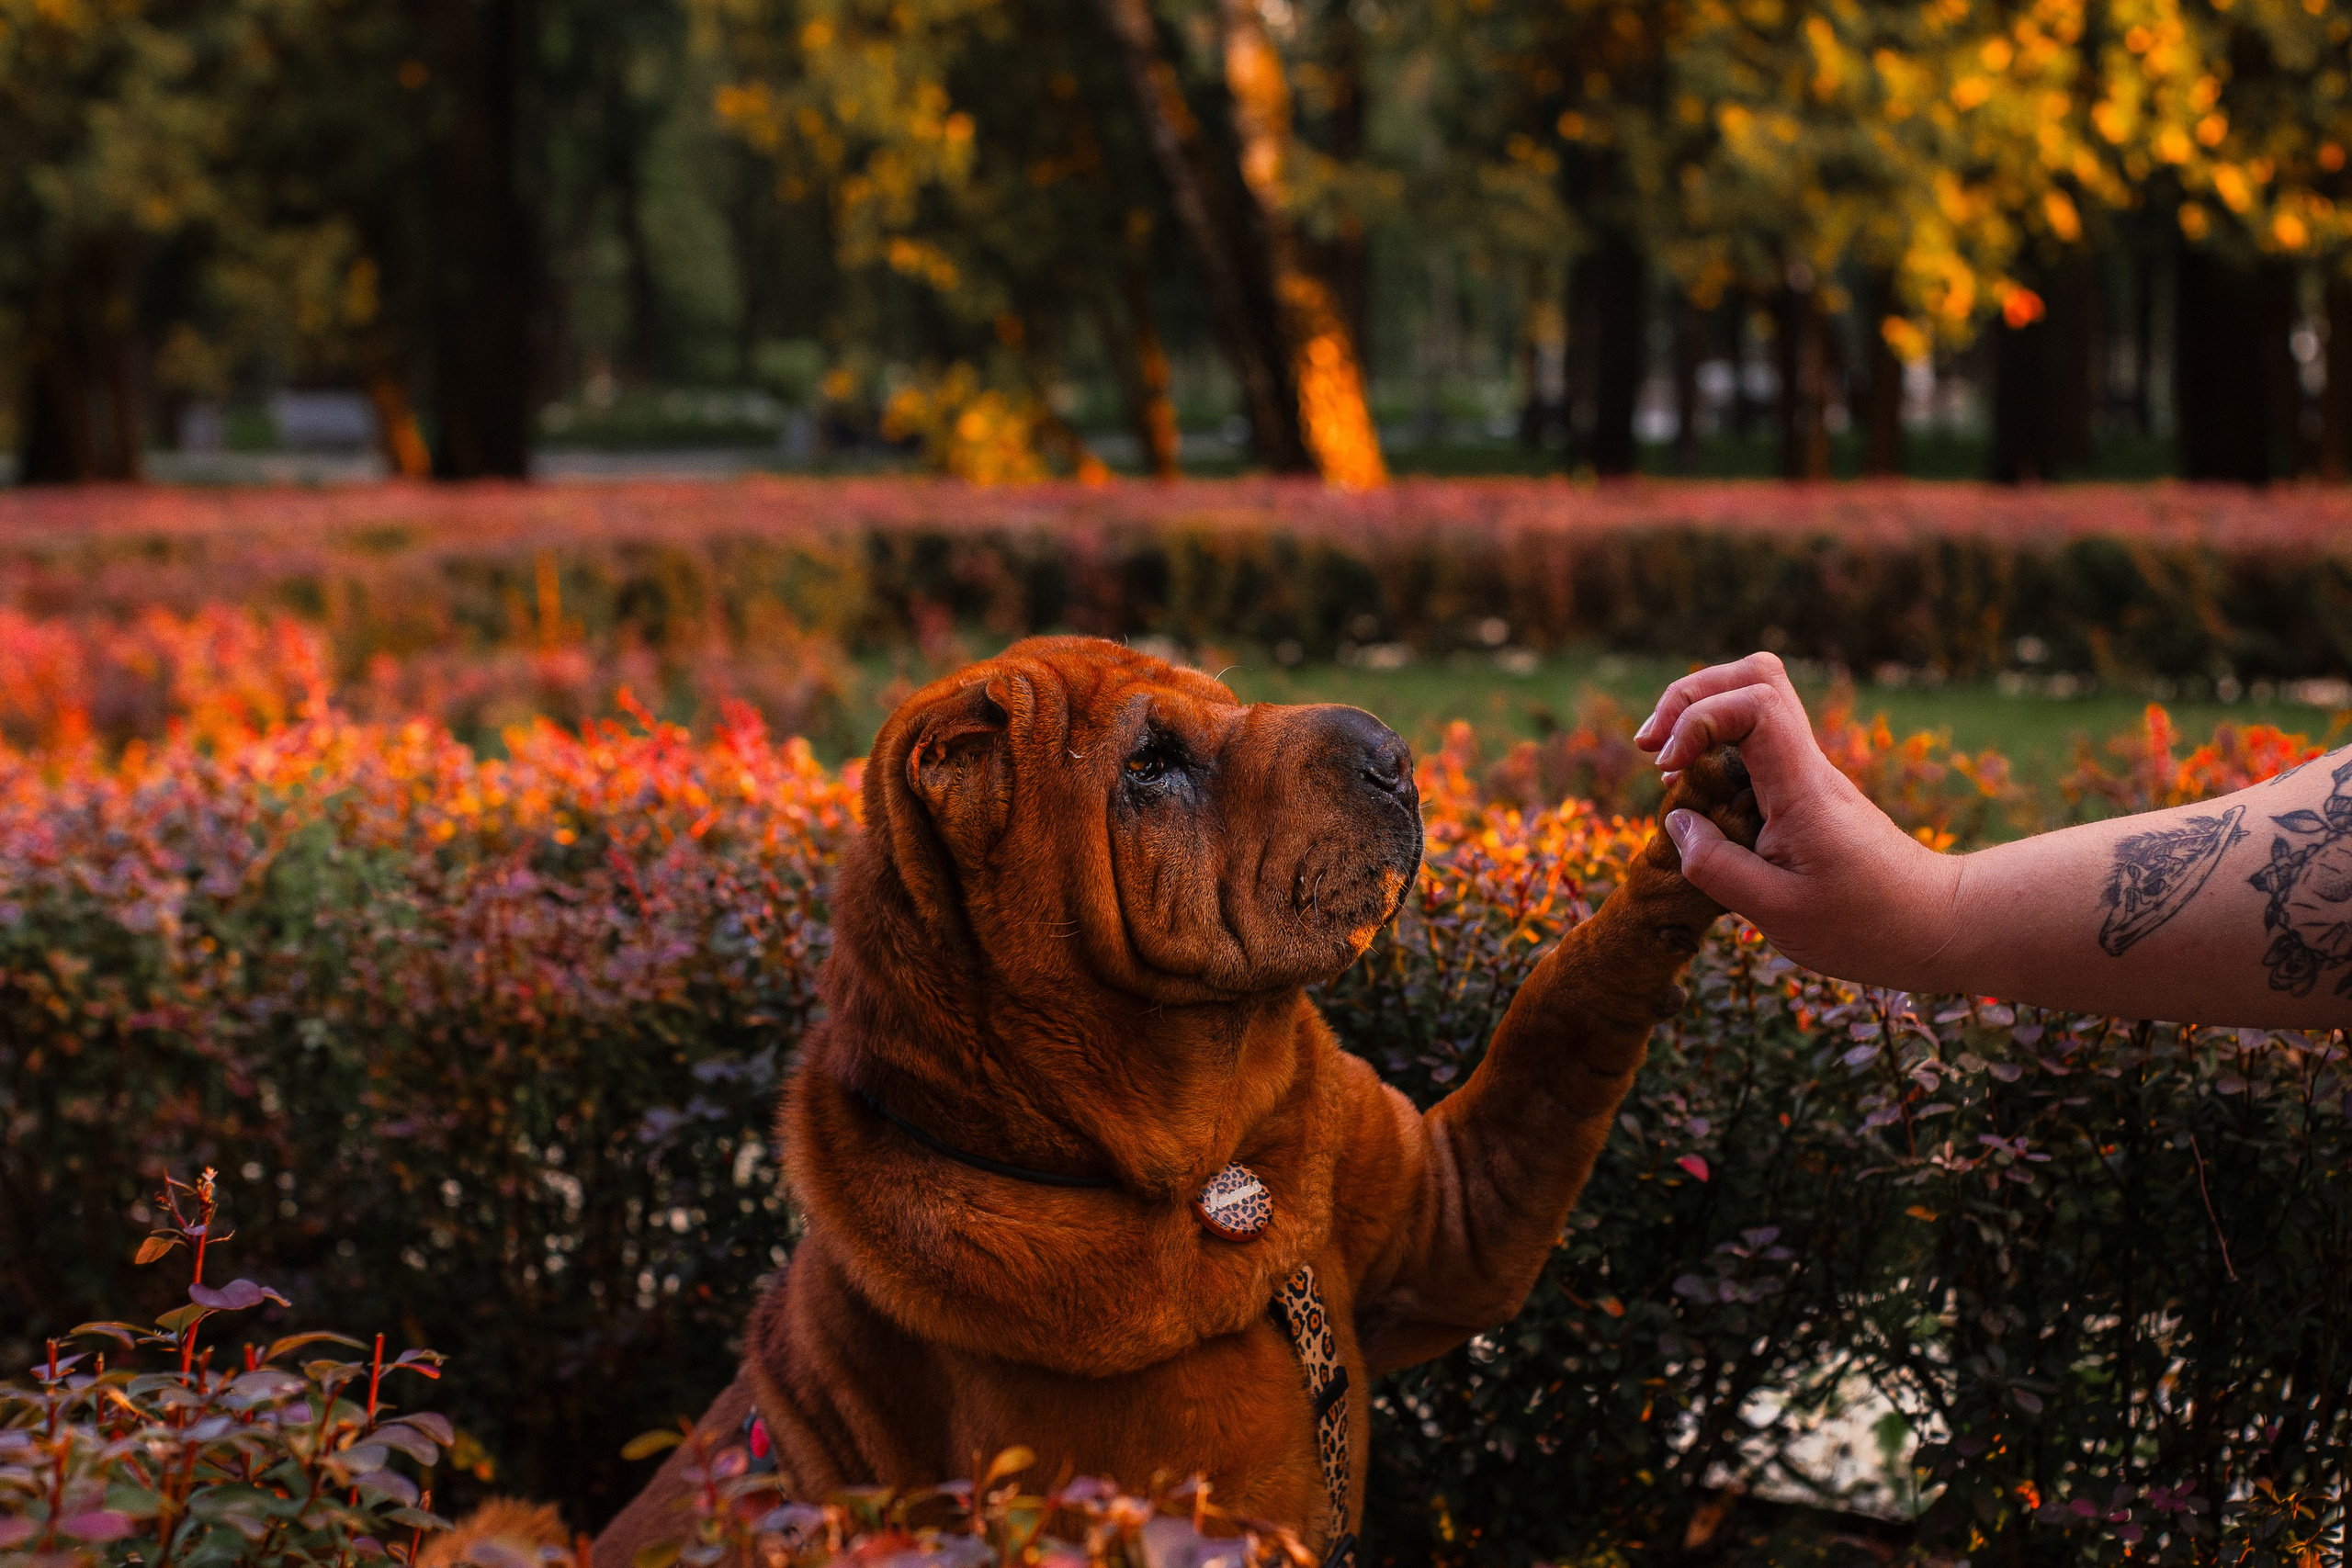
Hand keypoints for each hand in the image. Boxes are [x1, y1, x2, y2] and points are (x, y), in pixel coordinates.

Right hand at [1633, 653, 1964, 990]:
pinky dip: (1716, 747)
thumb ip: (1717, 869)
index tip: (1669, 771)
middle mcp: (1807, 766)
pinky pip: (1756, 740)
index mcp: (1803, 788)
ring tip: (1667, 765)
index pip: (1755, 703)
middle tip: (1653, 748)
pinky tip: (1696, 790)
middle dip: (1690, 696)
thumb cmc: (1865, 927)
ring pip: (1757, 696)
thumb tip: (1676, 822)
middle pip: (1755, 675)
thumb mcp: (1779, 915)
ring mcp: (1809, 773)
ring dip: (1701, 715)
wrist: (1935, 924)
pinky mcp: (1806, 790)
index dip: (1698, 718)